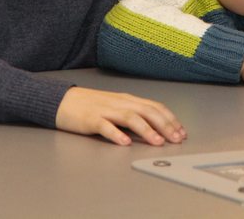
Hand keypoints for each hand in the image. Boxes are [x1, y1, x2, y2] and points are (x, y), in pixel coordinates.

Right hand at [55, 87, 186, 145]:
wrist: (62, 101)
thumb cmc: (89, 106)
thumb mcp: (115, 107)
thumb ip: (133, 115)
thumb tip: (155, 129)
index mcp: (127, 100)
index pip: (154, 107)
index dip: (170, 119)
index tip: (181, 131)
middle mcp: (119, 103)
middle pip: (147, 111)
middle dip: (164, 125)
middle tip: (176, 138)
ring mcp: (105, 110)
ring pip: (130, 117)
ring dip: (146, 130)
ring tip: (157, 142)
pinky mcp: (90, 119)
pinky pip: (105, 126)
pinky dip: (116, 134)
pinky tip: (124, 142)